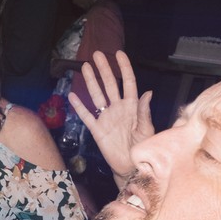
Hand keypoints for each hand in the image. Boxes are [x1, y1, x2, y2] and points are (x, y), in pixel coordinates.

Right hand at [69, 50, 152, 180]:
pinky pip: (87, 116)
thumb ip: (144, 112)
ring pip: (97, 95)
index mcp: (132, 106)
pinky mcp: (97, 130)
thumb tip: (147, 93)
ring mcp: (106, 118)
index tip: (118, 54)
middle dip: (103, 69)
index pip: (128, 82)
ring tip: (84, 67)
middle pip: (109, 84)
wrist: (131, 166)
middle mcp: (118, 108)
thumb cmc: (143, 147)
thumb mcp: (147, 129)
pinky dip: (79, 106)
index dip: (123, 67)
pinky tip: (73, 96)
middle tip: (96, 54)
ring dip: (91, 81)